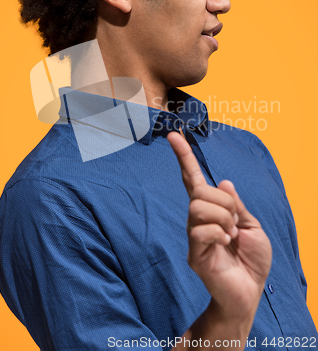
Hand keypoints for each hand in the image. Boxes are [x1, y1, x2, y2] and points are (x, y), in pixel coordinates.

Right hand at [167, 131, 271, 320]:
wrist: (250, 291)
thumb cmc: (251, 260)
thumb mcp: (252, 225)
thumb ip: (236, 204)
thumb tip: (222, 182)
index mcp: (211, 210)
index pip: (192, 178)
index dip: (184, 156)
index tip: (174, 135)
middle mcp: (197, 220)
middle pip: (199, 191)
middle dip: (225, 203)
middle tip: (235, 223)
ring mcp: (193, 236)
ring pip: (199, 207)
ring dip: (223, 218)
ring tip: (231, 235)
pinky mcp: (194, 254)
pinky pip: (202, 230)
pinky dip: (221, 234)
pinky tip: (226, 245)